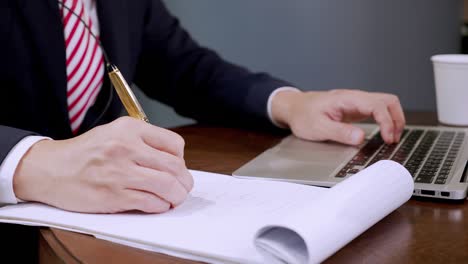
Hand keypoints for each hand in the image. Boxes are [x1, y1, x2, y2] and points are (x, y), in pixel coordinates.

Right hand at [13, 117, 192, 213]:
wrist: (50, 169)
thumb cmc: (85, 153)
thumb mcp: (114, 133)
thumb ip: (143, 142)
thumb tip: (174, 161)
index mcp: (130, 128)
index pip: (174, 144)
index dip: (181, 159)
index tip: (177, 168)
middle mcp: (126, 147)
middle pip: (175, 167)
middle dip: (184, 181)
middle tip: (182, 187)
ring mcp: (120, 172)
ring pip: (167, 186)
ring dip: (177, 196)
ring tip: (174, 198)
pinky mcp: (113, 195)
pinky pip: (150, 202)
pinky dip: (160, 206)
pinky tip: (157, 205)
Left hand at [271, 89, 405, 144]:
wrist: (294, 107)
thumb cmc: (303, 115)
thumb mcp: (318, 127)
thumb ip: (340, 132)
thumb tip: (361, 137)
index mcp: (347, 99)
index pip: (377, 105)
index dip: (387, 122)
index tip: (388, 138)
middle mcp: (355, 98)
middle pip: (388, 100)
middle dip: (396, 119)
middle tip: (393, 139)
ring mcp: (356, 102)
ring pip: (385, 104)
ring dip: (393, 119)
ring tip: (391, 138)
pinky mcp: (356, 109)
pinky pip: (377, 110)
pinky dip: (385, 121)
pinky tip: (383, 133)